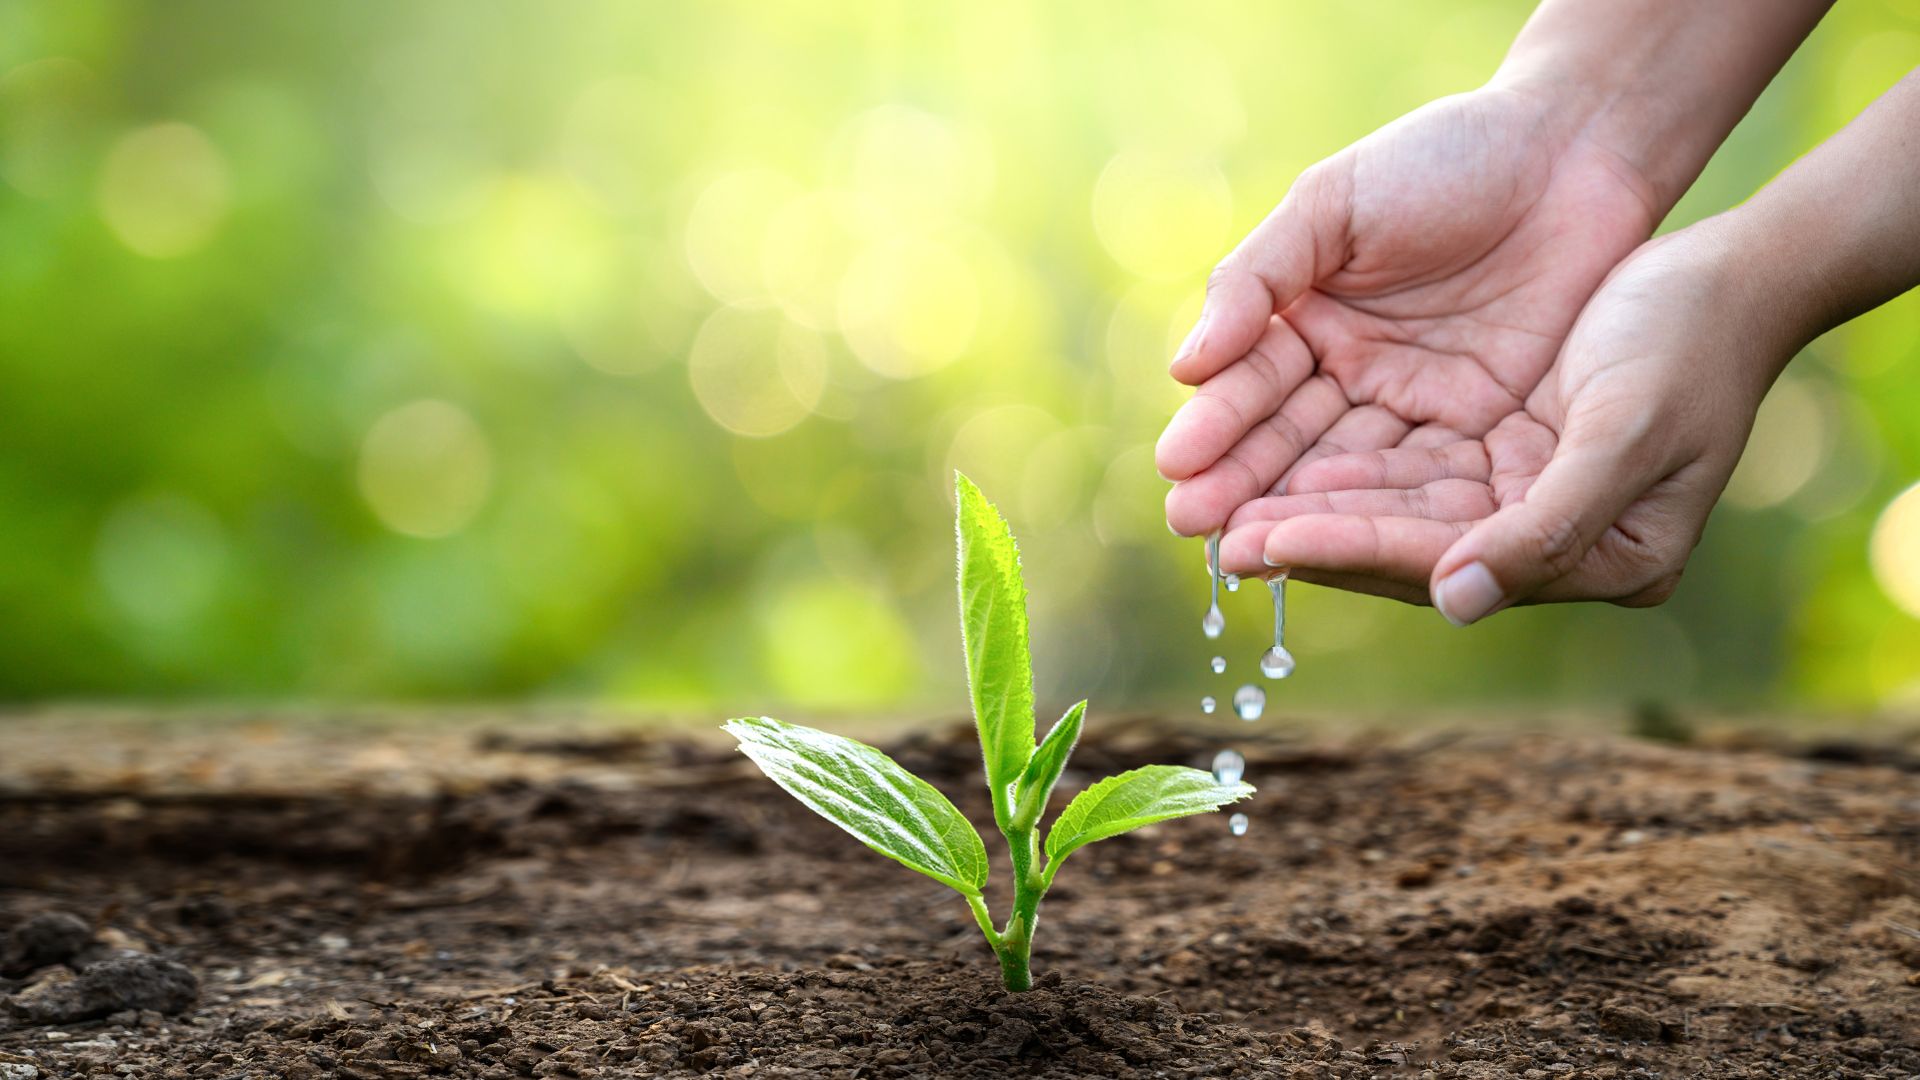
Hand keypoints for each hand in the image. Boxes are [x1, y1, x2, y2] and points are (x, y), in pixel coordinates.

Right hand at [1156, 85, 1658, 542]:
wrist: (1574, 148)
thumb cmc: (1444, 158)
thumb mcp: (1333, 205)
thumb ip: (1257, 281)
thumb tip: (1184, 369)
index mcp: (1306, 316)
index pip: (1252, 382)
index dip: (1217, 423)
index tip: (1177, 464)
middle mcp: (1353, 371)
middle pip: (1290, 440)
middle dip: (1240, 485)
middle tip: (1190, 525)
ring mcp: (1417, 404)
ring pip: (1346, 470)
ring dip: (1296, 513)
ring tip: (1244, 551)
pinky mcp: (1483, 428)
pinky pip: (1424, 477)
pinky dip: (1379, 510)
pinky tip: (1335, 539)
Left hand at [1218, 223, 1776, 622]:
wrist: (1732, 271)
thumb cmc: (1692, 344)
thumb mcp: (1629, 430)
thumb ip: (1548, 525)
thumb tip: (1455, 603)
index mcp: (1607, 561)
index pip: (1448, 563)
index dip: (1352, 550)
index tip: (1261, 541)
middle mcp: (1556, 543)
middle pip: (1411, 549)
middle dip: (1310, 538)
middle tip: (1211, 537)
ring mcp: (1527, 499)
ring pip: (1399, 511)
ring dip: (1313, 508)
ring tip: (1221, 511)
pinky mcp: (1505, 453)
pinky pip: (1411, 470)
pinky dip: (1346, 469)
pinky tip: (1280, 468)